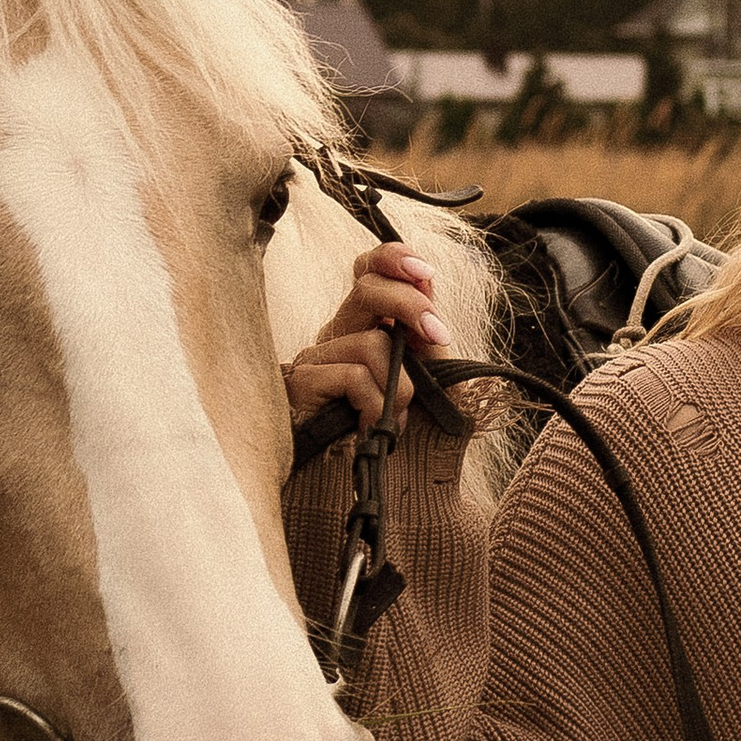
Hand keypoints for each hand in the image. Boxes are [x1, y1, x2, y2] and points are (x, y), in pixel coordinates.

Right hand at [284, 246, 453, 431]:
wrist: (377, 482)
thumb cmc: (401, 432)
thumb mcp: (428, 377)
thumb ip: (426, 332)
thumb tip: (426, 281)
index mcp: (366, 325)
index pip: (368, 269)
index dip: (393, 258)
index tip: (428, 274)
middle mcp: (337, 334)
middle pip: (366, 287)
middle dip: (412, 307)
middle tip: (440, 337)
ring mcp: (315, 357)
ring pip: (371, 342)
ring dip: (400, 386)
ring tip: (398, 419)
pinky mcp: (300, 384)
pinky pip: (354, 376)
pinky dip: (375, 405)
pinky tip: (370, 428)